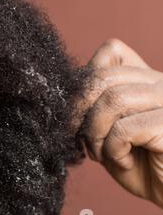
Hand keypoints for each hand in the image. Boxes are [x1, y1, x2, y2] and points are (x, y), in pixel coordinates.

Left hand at [83, 38, 162, 207]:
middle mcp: (161, 82)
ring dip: (96, 133)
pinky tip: (123, 161)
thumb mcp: (108, 128)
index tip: (76, 114)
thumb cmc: (137, 162)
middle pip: (103, 76)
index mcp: (145, 78)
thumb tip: (62, 94)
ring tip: (101, 153)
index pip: (111, 51)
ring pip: (113, 99)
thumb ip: (95, 104)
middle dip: (79, 110)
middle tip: (78, 138)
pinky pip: (125, 129)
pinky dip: (114, 149)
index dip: (84, 82)